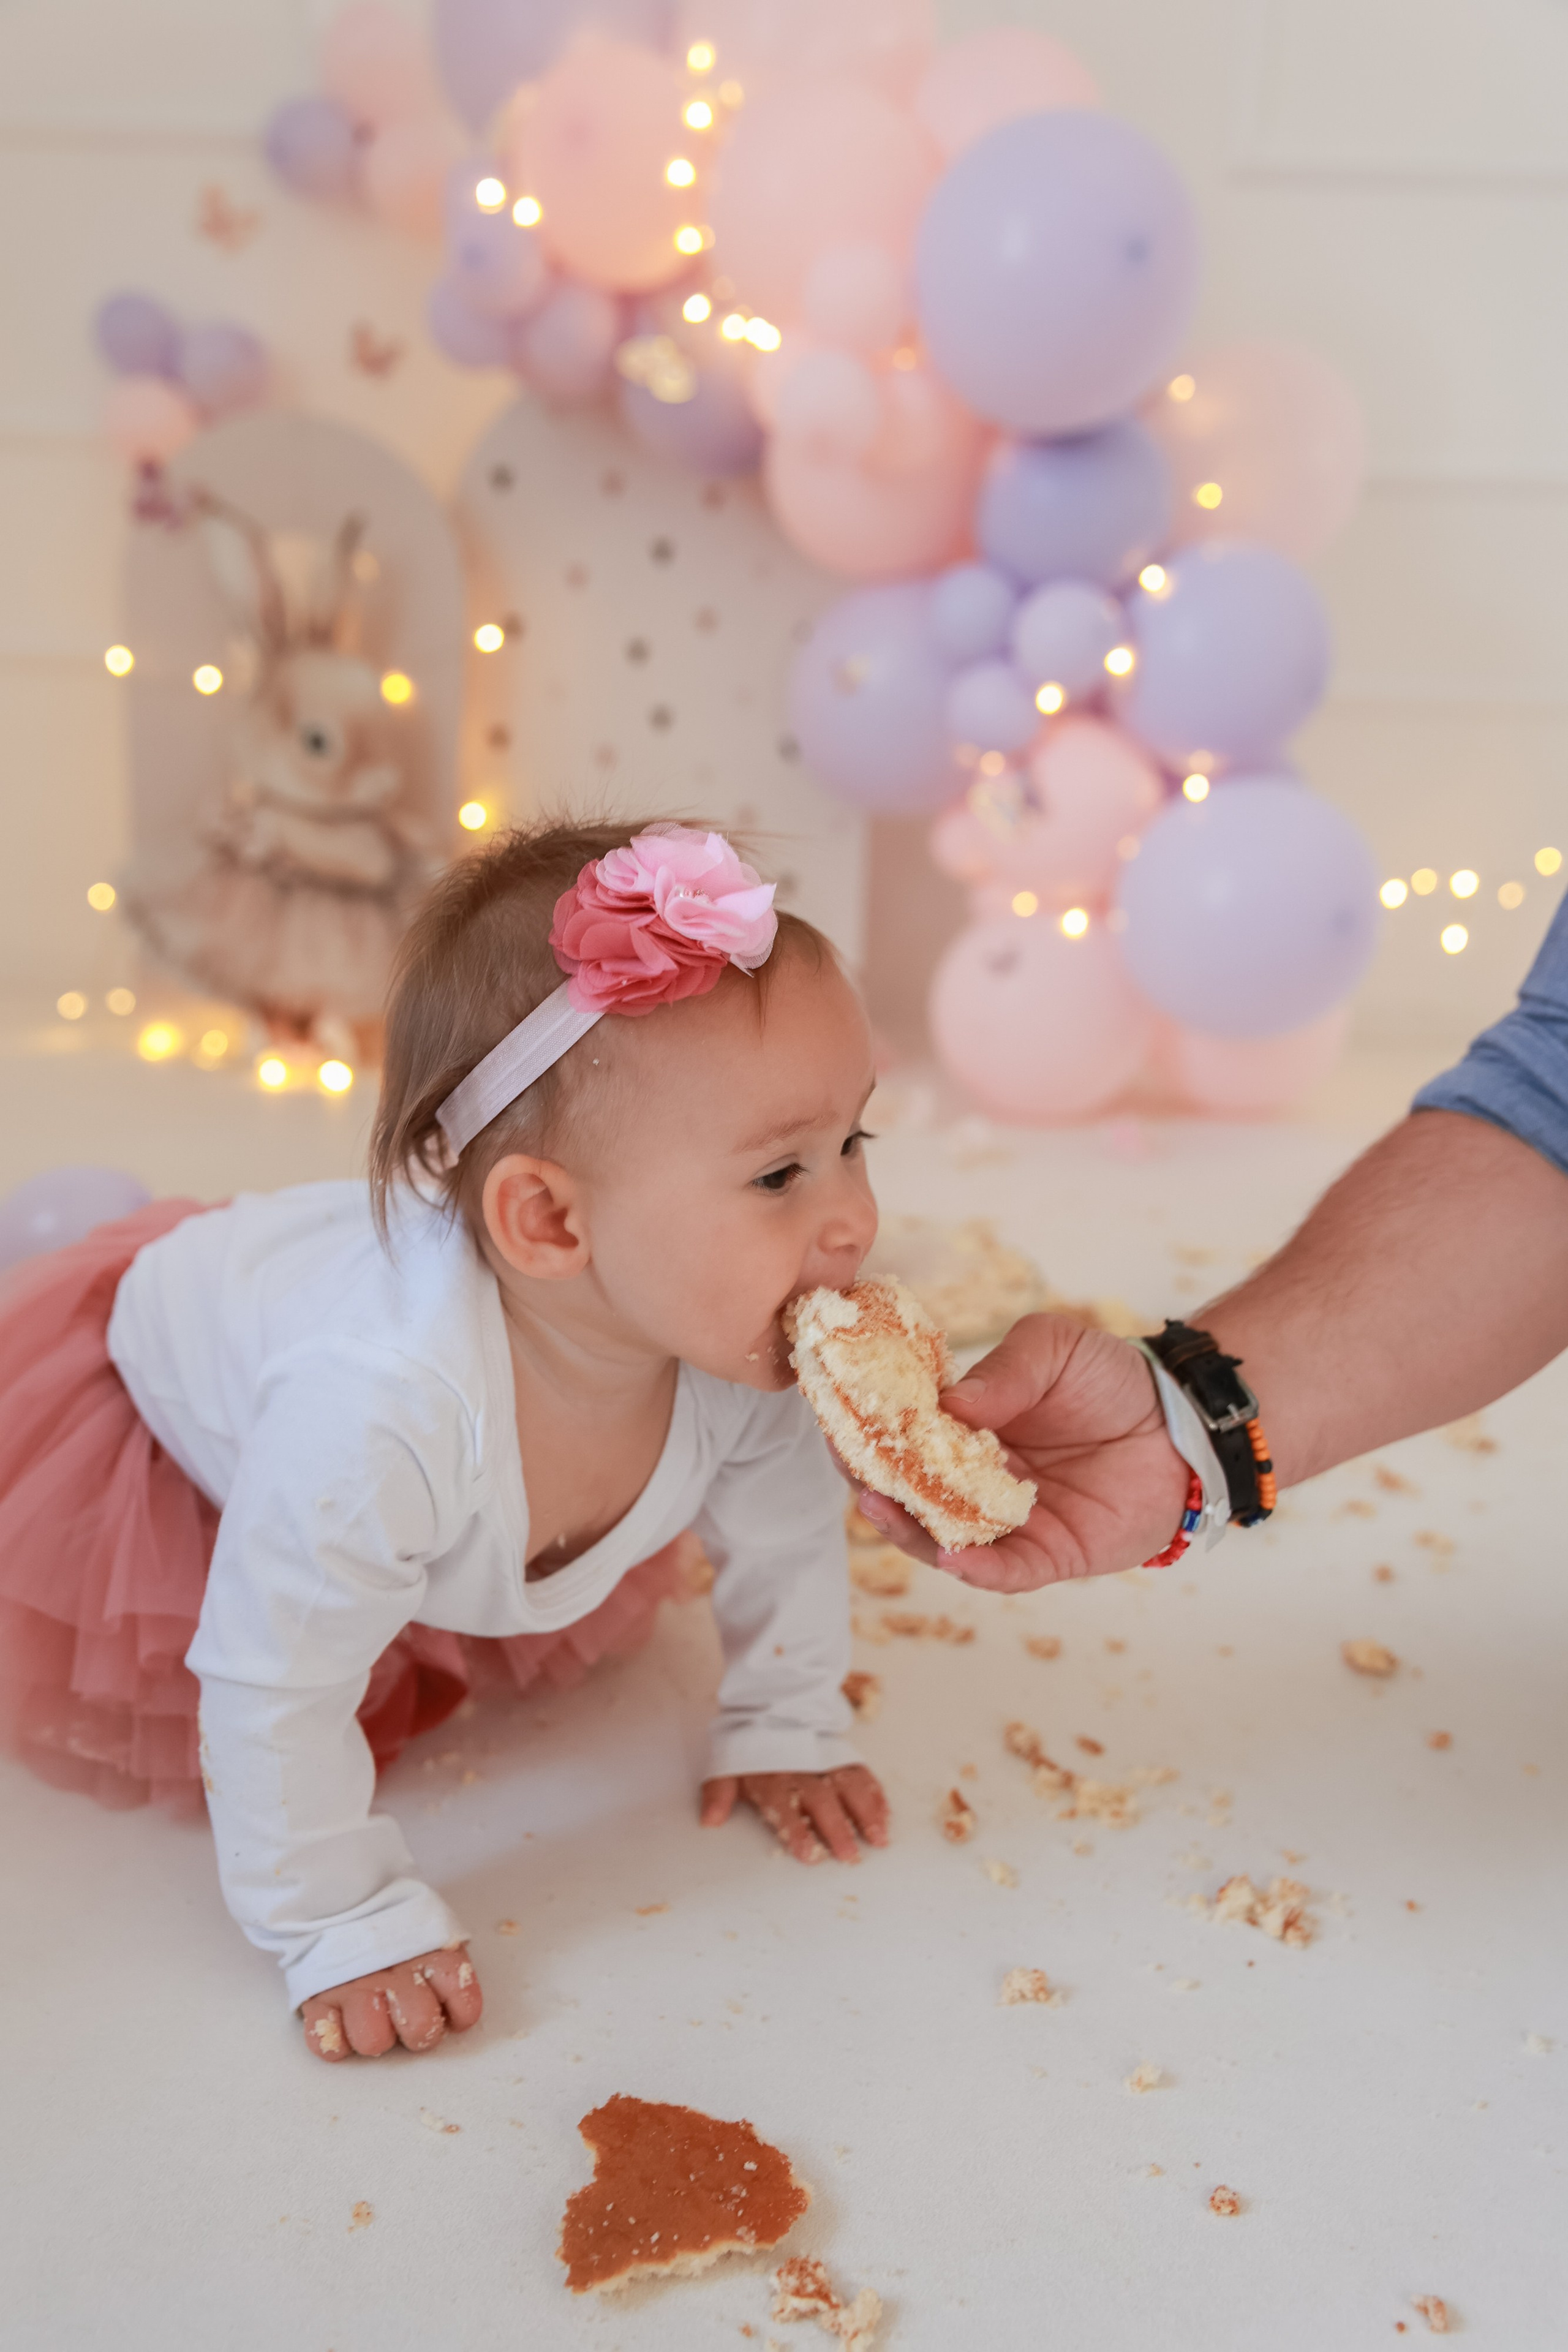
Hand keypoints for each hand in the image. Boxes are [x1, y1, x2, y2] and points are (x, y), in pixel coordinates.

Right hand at [300, 1943, 482, 2062]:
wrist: (342, 1899)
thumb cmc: (396, 1929)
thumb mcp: (432, 1933)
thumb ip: (449, 1967)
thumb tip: (459, 2014)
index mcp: (431, 1955)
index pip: (464, 2002)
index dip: (458, 2013)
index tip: (446, 2011)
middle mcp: (394, 1973)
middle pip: (419, 2027)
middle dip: (417, 2030)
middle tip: (405, 2016)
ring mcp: (354, 1988)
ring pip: (373, 2040)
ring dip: (374, 2036)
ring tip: (371, 2016)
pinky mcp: (318, 2000)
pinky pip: (328, 2042)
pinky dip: (333, 2040)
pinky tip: (340, 2022)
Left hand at [700, 1764, 889, 1863]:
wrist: (770, 1703)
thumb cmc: (750, 1745)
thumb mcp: (727, 1766)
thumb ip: (718, 1794)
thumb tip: (709, 1820)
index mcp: (773, 1779)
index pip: (786, 1808)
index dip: (798, 1831)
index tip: (811, 1853)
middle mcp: (802, 1772)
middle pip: (822, 1802)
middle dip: (838, 1829)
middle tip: (851, 1855)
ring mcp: (826, 1762)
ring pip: (849, 1788)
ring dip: (866, 1814)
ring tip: (879, 1838)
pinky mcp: (842, 1755)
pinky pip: (861, 1774)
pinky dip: (874, 1794)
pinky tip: (885, 1814)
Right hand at [855, 1314, 1189, 1592]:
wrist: (1181, 1422)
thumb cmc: (1113, 1379)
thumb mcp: (1052, 1348)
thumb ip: (1005, 1371)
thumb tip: (950, 1405)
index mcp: (970, 1431)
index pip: (906, 1437)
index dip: (871, 1432)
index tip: (839, 1420)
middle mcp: (979, 1482)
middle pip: (914, 1493)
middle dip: (875, 1482)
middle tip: (850, 1467)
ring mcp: (1011, 1523)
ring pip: (945, 1538)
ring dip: (909, 1529)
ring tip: (881, 1507)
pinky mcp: (1050, 1555)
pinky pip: (1006, 1571)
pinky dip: (976, 1568)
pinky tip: (952, 1554)